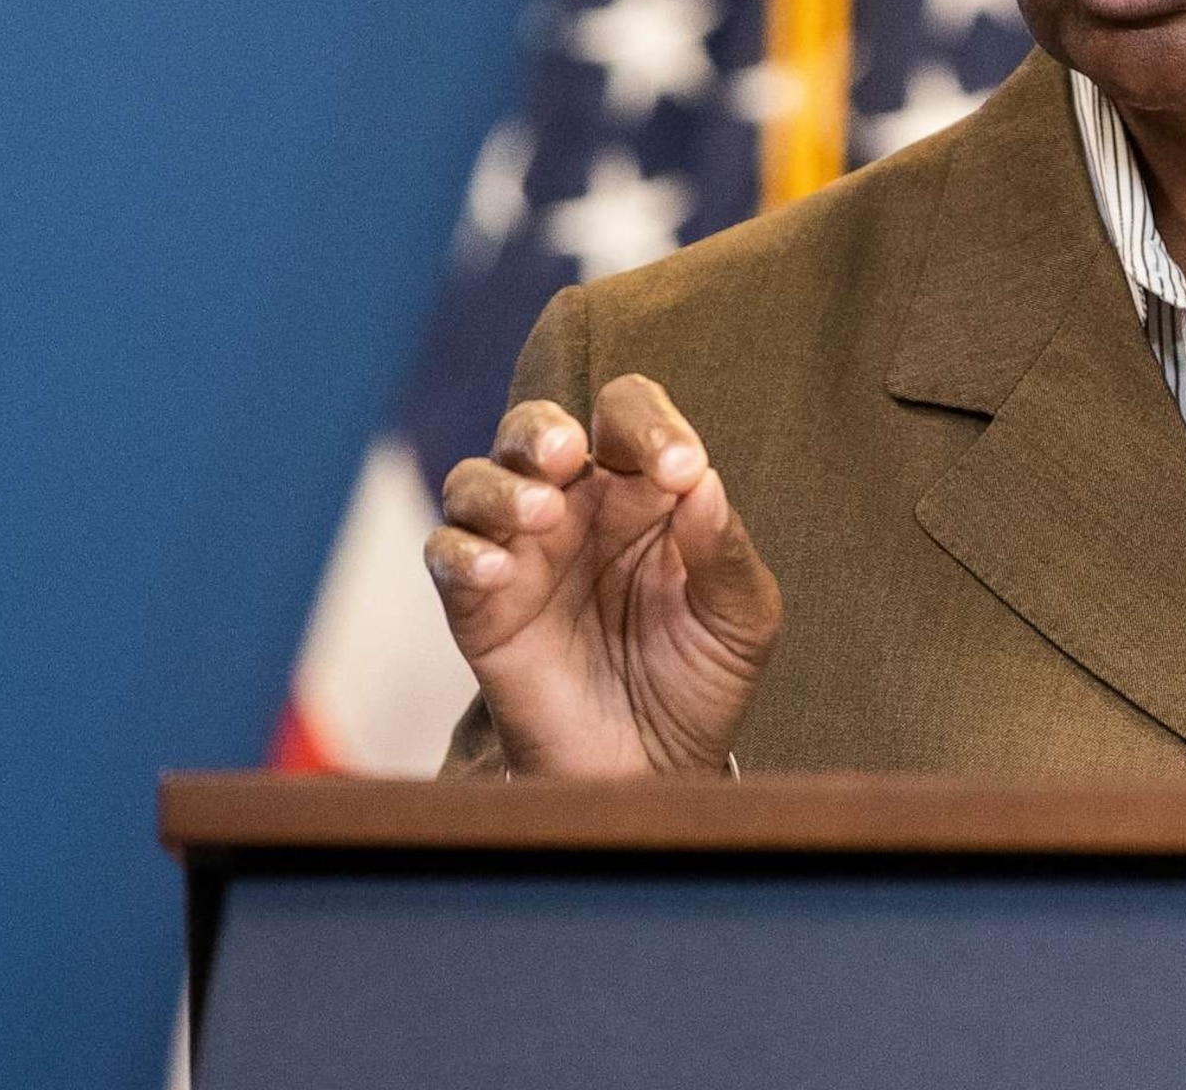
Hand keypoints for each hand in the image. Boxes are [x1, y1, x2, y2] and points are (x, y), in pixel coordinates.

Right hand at [425, 375, 782, 775]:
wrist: (654, 771)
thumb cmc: (699, 678)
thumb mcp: (740, 618)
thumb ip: (724, 550)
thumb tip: (704, 480)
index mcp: (642, 490)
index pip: (629, 415)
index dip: (650, 424)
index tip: (681, 469)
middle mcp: (574, 507)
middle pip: (534, 428)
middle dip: (543, 429)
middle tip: (567, 453)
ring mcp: (521, 552)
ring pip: (476, 479)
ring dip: (501, 485)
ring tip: (540, 514)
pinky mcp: (479, 605)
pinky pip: (445, 552)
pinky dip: (461, 550)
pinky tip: (496, 568)